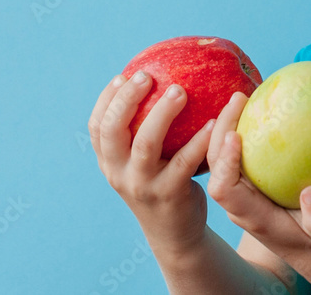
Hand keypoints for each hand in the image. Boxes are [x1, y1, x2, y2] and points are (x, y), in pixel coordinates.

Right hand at [88, 71, 215, 253]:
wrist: (175, 234)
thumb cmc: (162, 184)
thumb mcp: (141, 163)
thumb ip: (140, 132)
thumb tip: (157, 81)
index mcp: (109, 162)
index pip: (97, 127)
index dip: (106, 99)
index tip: (122, 76)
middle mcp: (119, 173)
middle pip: (113, 131)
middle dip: (126, 99)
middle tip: (146, 76)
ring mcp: (142, 185)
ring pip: (146, 144)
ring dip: (162, 113)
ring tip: (179, 90)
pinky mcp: (169, 195)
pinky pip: (184, 162)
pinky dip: (198, 140)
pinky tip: (212, 122)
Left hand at [206, 92, 310, 274]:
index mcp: (250, 215)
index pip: (224, 188)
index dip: (225, 162)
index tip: (235, 136)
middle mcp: (238, 200)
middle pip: (214, 164)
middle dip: (220, 131)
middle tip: (238, 98)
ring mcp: (241, 187)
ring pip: (220, 153)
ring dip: (227, 124)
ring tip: (241, 96)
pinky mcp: (248, 176)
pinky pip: (237, 149)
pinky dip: (240, 127)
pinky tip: (252, 106)